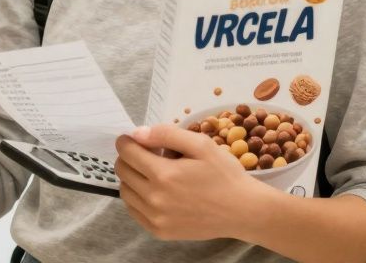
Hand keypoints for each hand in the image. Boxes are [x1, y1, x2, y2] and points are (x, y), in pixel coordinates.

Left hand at [115, 124, 277, 241]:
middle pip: (122, 170)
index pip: (126, 152)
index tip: (135, 139)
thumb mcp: (201, 145)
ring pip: (125, 190)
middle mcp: (155, 198)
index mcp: (164, 174)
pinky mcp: (159, 231)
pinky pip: (133, 210)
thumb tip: (137, 133)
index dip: (127, 141)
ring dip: (132, 177)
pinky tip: (155, 191)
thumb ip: (166, 134)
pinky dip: (137, 197)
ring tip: (154, 173)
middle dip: (130, 157)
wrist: (243, 211)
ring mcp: (156, 218)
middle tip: (150, 154)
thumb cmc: (224, 175)